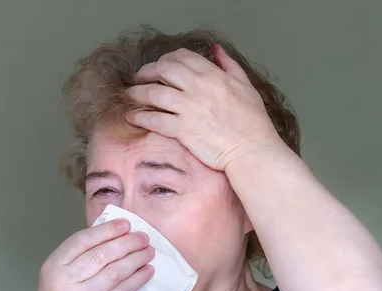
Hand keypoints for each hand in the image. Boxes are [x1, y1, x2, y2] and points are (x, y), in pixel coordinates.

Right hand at [30, 219, 154, 290]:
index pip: (82, 240)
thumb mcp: (59, 273)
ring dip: (135, 259)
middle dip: (126, 243)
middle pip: (100, 255)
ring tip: (149, 251)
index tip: (126, 224)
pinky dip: (137, 279)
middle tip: (144, 237)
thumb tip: (115, 234)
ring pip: (114, 272)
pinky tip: (147, 271)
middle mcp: (65, 280)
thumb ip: (80, 255)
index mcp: (54, 264)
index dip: (106, 230)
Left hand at [125, 45, 280, 170]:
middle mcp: (199, 88)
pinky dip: (140, 117)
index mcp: (213, 75)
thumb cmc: (253, 122)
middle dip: (146, 72)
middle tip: (138, 78)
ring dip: (137, 93)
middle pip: (163, 70)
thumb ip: (229, 65)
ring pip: (154, 94)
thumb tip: (217, 50)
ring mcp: (189, 109)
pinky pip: (154, 120)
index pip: (181, 57)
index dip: (165, 59)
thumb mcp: (246, 86)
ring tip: (129, 96)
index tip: (158, 67)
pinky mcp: (183, 130)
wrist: (252, 150)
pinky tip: (132, 117)